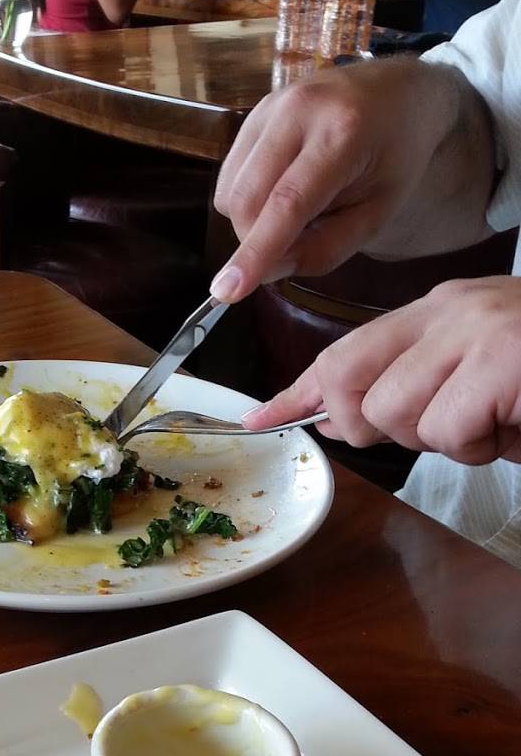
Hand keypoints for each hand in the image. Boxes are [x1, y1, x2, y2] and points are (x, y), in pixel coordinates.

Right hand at [210, 59, 464, 302]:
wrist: (400, 89)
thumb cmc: (397, 157)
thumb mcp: (378, 213)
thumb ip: (325, 249)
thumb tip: (267, 272)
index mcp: (342, 133)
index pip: (287, 203)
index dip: (255, 252)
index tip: (226, 292)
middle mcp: (297, 111)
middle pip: (246, 200)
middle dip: (256, 240)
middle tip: (292, 245)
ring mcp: (269, 107)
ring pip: (230, 190)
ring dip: (250, 220)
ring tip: (294, 212)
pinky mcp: (253, 112)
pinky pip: (229, 175)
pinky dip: (246, 199)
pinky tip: (280, 188)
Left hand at [243, 277, 520, 464]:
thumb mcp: (476, 389)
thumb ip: (412, 393)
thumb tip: (338, 420)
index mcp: (442, 312)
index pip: (345, 351)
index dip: (301, 391)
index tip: (260, 419)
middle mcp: (452, 310)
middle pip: (352, 381)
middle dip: (373, 425)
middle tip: (440, 428)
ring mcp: (478, 329)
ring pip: (398, 413)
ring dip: (446, 440)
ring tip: (499, 420)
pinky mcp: (503, 358)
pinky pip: (448, 427)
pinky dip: (480, 445)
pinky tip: (516, 423)